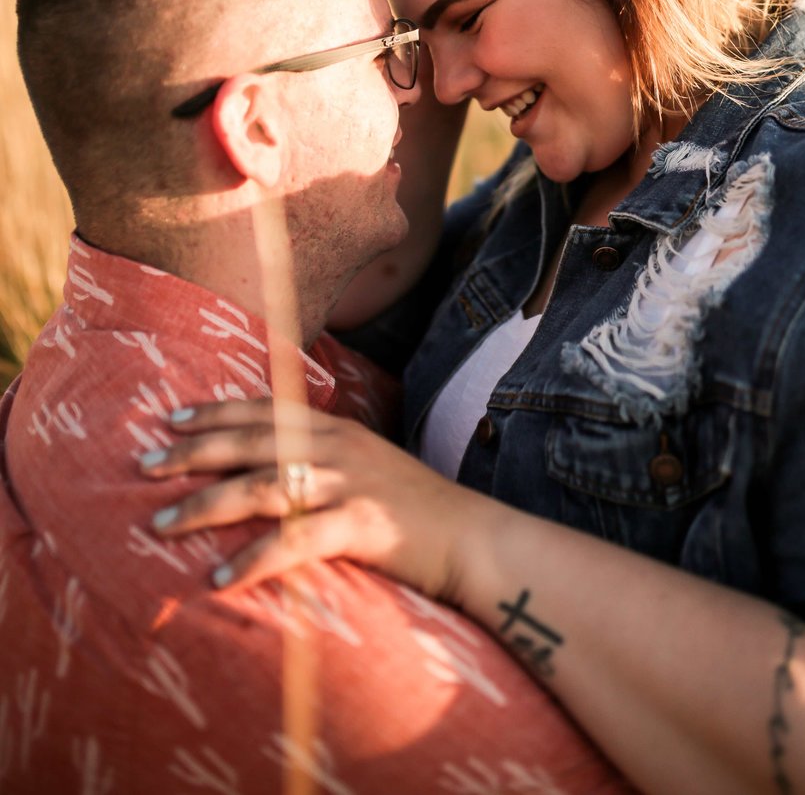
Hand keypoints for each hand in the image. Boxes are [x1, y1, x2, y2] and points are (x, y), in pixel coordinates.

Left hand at [141, 399, 485, 599]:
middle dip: (190, 453)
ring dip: (204, 505)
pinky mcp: (358, 523)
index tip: (170, 419)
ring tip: (160, 524)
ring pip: (259, 486)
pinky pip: (293, 541)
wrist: (473, 536)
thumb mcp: (368, 465)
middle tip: (145, 466)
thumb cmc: (417, 509)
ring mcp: (346, 482)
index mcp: (336, 427)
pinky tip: (220, 580)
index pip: (263, 410)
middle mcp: (335, 445)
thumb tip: (276, 470)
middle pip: (248, 441)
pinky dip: (253, 560)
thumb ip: (325, 459)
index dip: (214, 411)